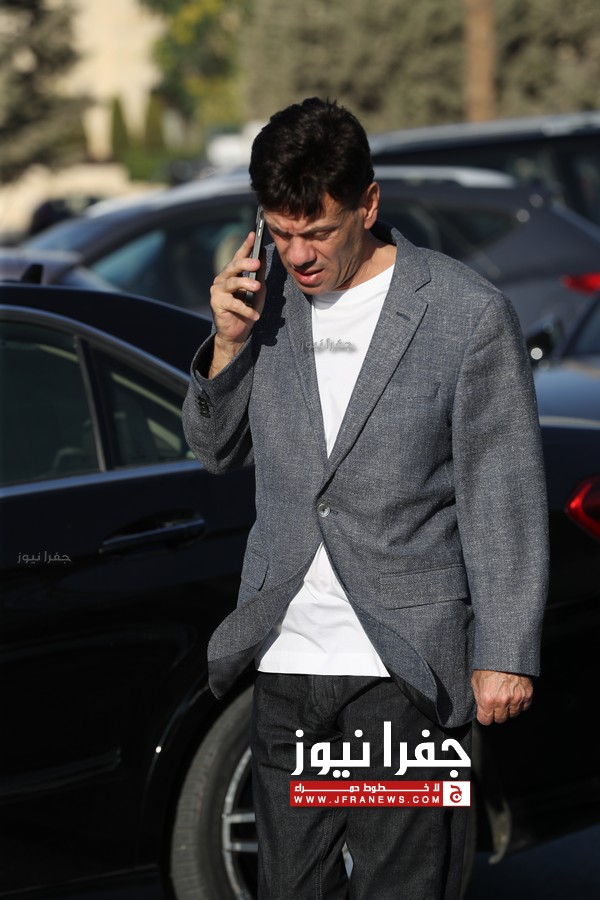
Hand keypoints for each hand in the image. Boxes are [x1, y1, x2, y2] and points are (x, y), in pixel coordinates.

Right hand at [208, 232, 265, 375]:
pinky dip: (246, 310)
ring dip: (246, 284)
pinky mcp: (216, 304)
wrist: (237, 332)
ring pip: (232, 283)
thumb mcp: (257, 291)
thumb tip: (263, 256)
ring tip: (257, 287)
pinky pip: (233, 304)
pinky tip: (255, 315)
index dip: (245, 246)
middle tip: (257, 263)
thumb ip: (259, 275)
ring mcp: (217, 290)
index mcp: (233, 274)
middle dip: (245, 263)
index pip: (239, 256)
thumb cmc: (247, 310)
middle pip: (233, 267)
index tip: (253, 235)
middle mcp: (223, 279)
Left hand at [471, 670, 532, 724]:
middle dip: (497, 713)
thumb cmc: (489, 664)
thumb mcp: (476, 680)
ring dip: (509, 708)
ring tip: (505, 696)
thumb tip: (480, 707)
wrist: (506, 652)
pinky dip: (520, 703)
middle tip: (495, 703)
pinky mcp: (527, 694)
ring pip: (513, 714)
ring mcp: (516, 698)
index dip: (485, 716)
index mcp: (487, 699)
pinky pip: (524, 707)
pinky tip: (514, 694)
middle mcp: (502, 701)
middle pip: (500, 720)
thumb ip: (478, 697)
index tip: (485, 712)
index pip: (485, 721)